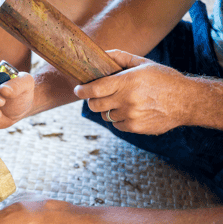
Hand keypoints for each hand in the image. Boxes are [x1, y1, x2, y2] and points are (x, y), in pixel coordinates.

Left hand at [74, 50, 191, 134]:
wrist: (186, 101)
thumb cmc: (164, 79)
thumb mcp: (143, 63)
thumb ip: (120, 58)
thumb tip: (101, 54)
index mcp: (127, 82)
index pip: (94, 89)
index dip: (82, 91)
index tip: (78, 89)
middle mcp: (127, 100)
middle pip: (94, 105)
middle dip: (91, 101)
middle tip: (96, 96)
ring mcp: (130, 116)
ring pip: (105, 115)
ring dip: (108, 109)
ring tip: (121, 102)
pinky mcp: (135, 127)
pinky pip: (116, 125)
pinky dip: (118, 118)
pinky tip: (130, 111)